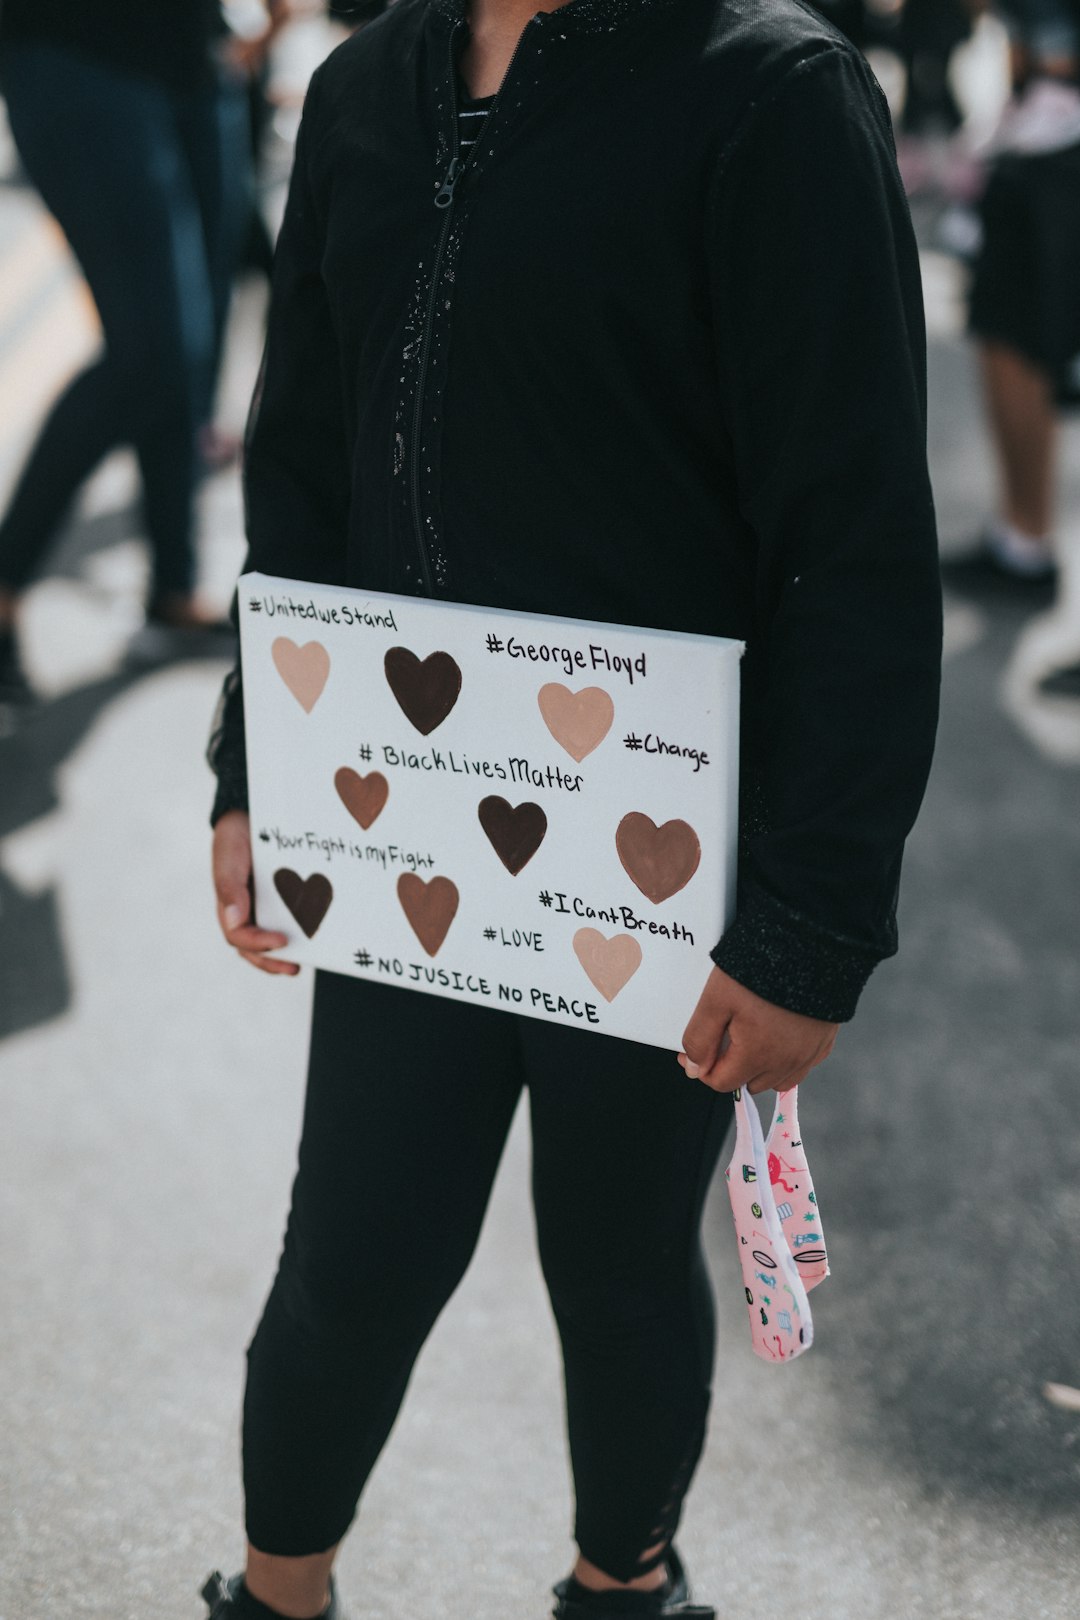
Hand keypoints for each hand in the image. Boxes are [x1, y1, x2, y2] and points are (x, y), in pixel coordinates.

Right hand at [212, 809, 298, 975]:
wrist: (253, 812)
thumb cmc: (237, 834)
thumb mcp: (229, 854)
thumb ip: (229, 886)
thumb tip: (234, 921)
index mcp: (230, 906)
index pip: (239, 936)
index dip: (257, 944)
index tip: (281, 941)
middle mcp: (249, 912)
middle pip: (255, 948)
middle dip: (273, 961)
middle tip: (294, 968)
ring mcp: (267, 907)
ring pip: (275, 939)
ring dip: (289, 953)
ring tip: (310, 960)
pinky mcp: (286, 899)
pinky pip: (294, 920)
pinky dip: (304, 931)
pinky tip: (320, 934)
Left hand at [678, 965, 836, 1095]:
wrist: (812, 946)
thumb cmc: (764, 969)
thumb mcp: (717, 998)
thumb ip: (700, 1037)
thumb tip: (695, 1067)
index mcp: (758, 1055)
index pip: (722, 1083)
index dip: (702, 1068)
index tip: (695, 1050)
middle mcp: (786, 1061)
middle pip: (749, 1082)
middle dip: (731, 1067)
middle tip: (724, 1036)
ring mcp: (809, 1053)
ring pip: (776, 1079)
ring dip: (759, 1066)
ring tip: (750, 1036)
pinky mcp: (824, 1040)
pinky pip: (802, 1065)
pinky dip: (786, 1059)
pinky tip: (777, 1035)